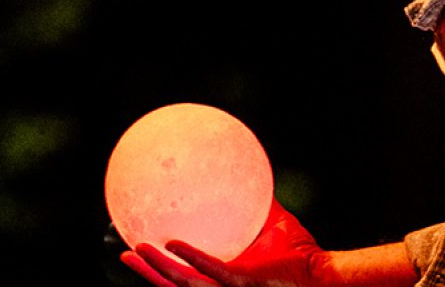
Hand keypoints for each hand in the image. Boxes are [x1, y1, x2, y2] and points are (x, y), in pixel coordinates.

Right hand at [120, 198, 329, 286]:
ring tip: (135, 251)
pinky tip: (172, 245)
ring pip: (181, 284)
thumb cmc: (301, 257)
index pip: (185, 274)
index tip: (142, 248)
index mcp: (223, 276)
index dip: (162, 266)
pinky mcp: (241, 285)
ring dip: (156, 270)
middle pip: (173, 284)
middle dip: (147, 273)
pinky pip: (211, 272)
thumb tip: (252, 170)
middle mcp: (219, 286)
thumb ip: (260, 202)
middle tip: (124, 254)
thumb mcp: (276, 223)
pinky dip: (191, 258)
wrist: (320, 276)